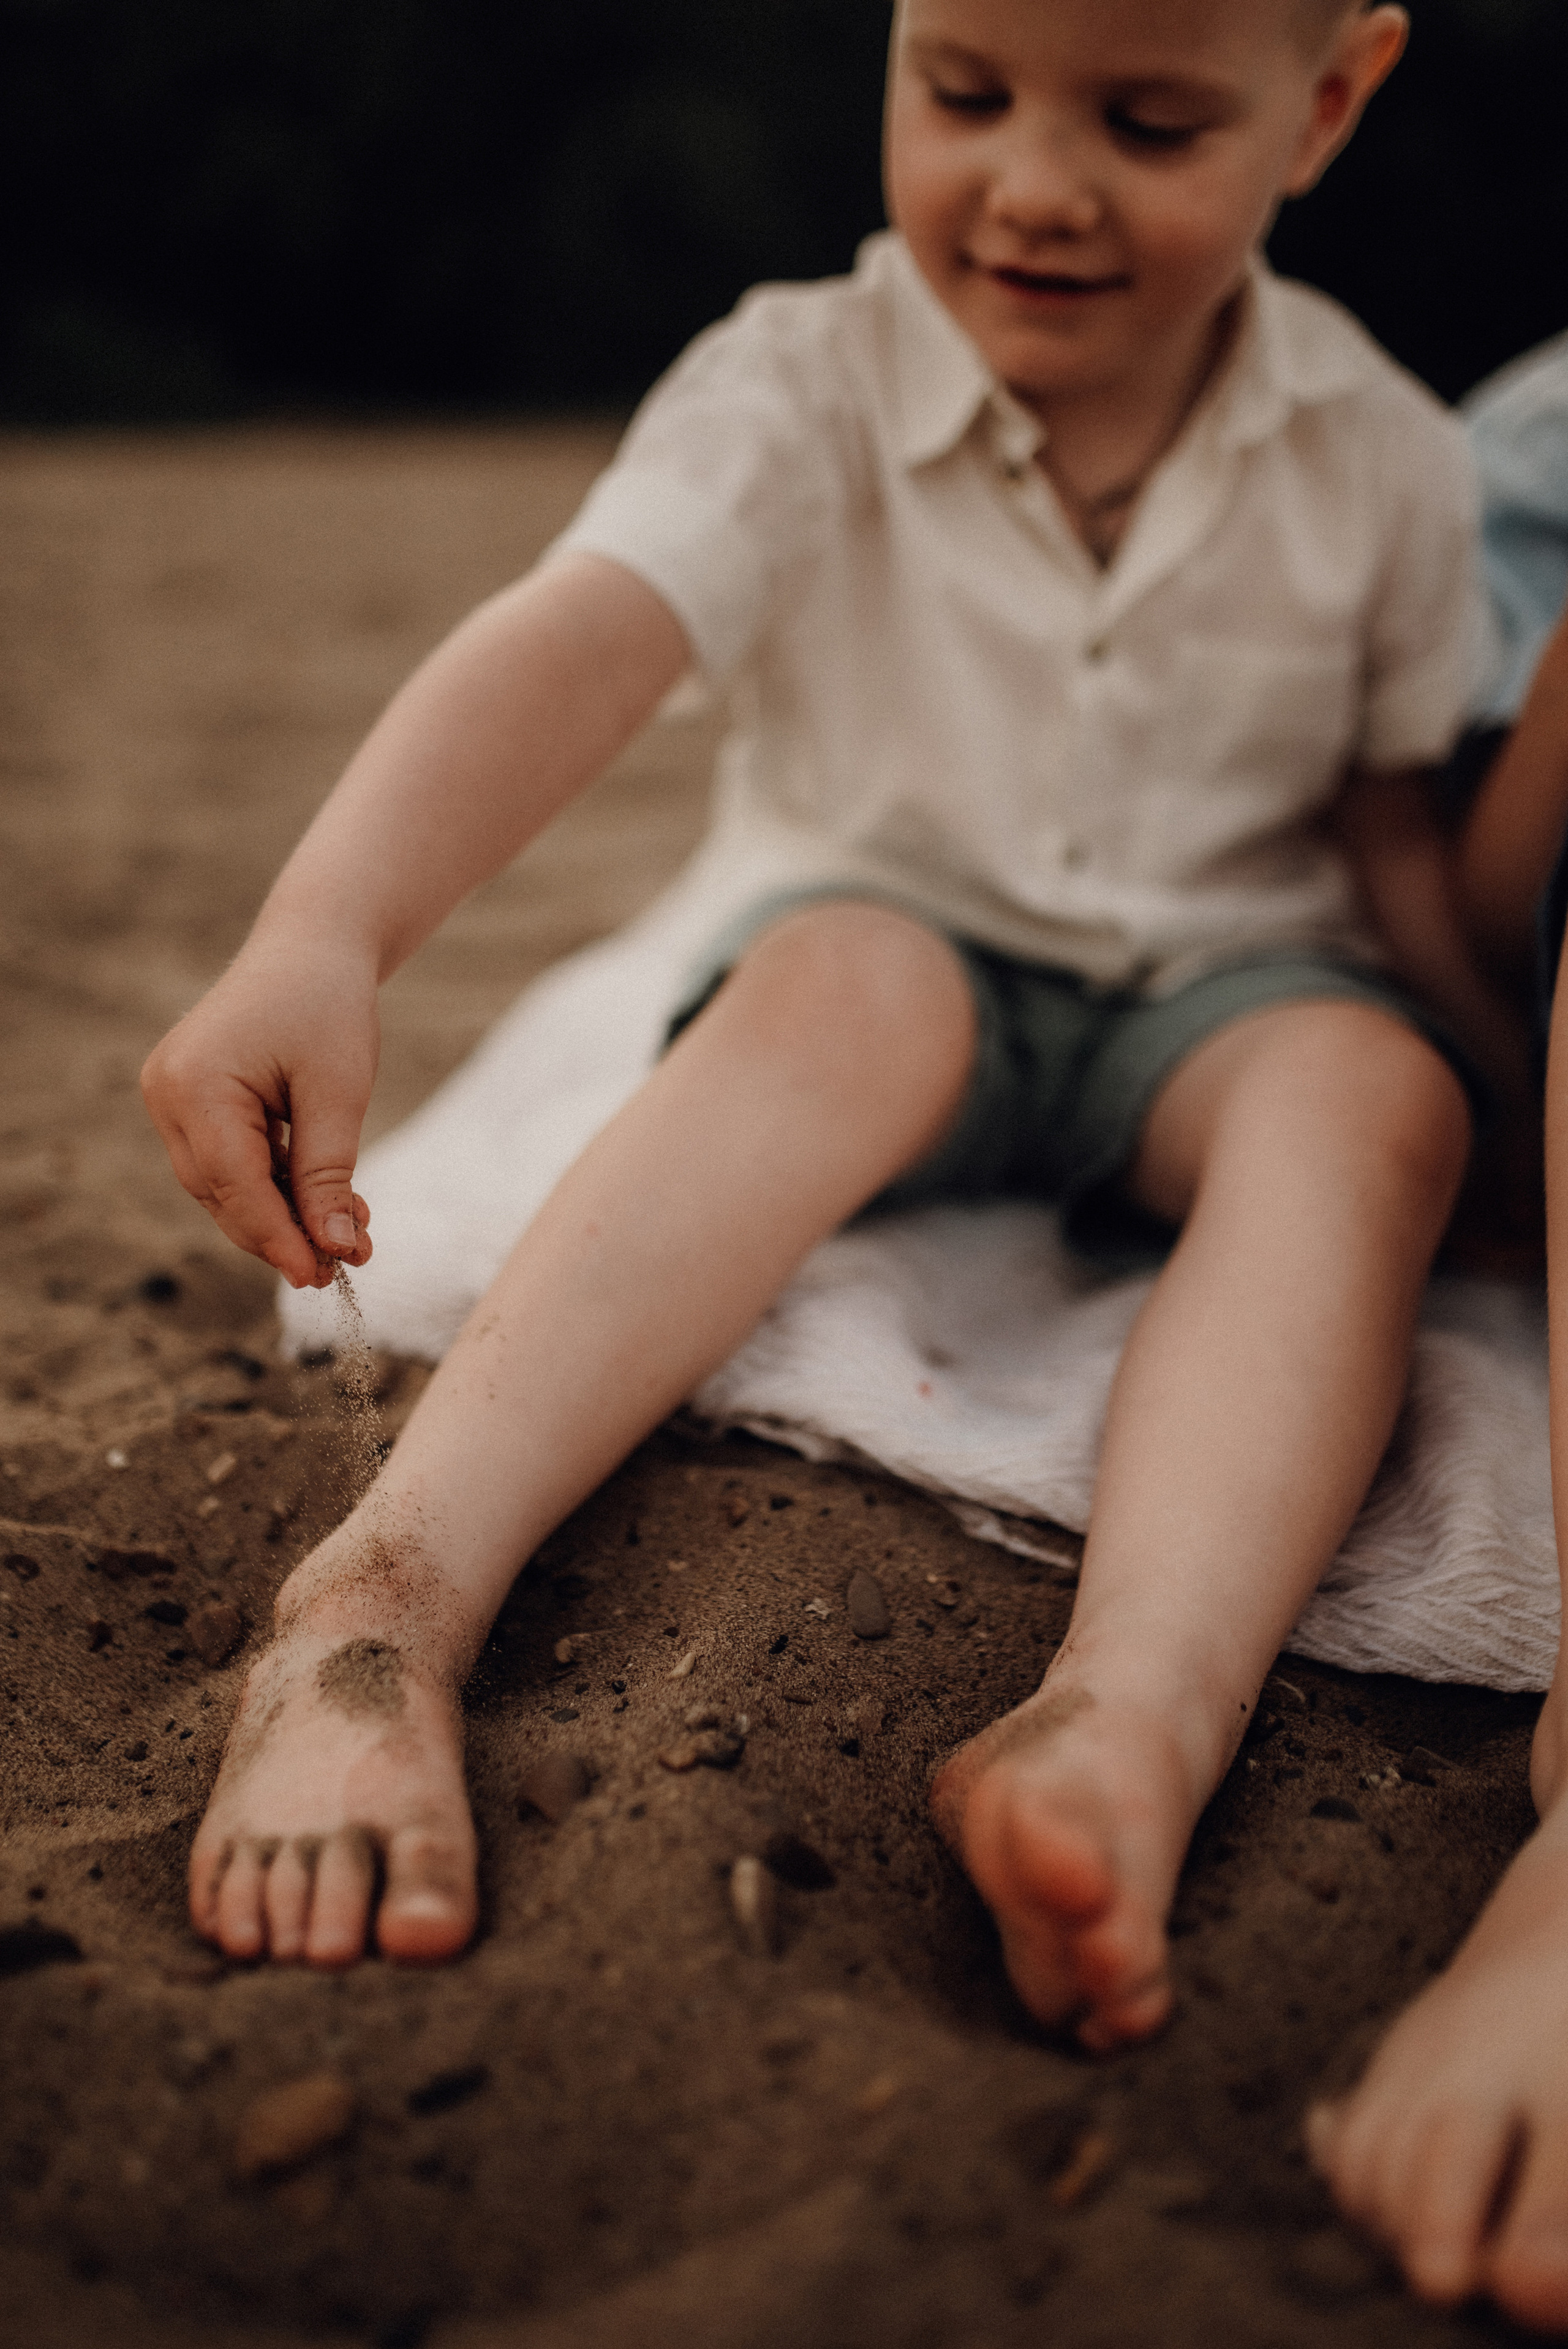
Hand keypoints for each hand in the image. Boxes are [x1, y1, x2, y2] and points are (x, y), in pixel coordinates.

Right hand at [141, 939, 379, 1289]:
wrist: (312, 945)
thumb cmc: (328, 1006)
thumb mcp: (338, 1095)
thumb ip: (329, 1176)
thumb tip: (337, 1250)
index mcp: (194, 1084)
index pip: (235, 1187)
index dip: (279, 1239)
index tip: (322, 1277)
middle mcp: (167, 1093)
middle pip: (223, 1194)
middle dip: (284, 1233)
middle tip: (346, 1263)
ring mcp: (171, 1096)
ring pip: (224, 1185)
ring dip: (283, 1214)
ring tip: (348, 1231)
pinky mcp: (189, 1100)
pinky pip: (228, 1161)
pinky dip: (274, 1184)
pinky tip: (323, 1200)